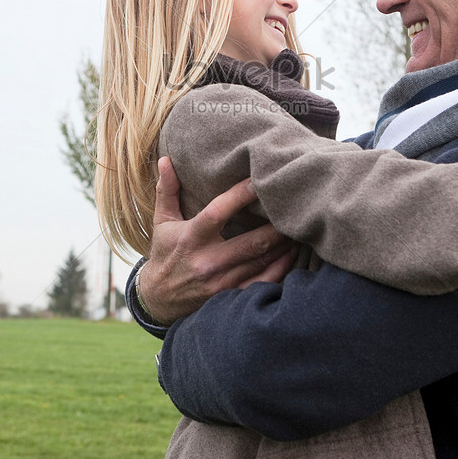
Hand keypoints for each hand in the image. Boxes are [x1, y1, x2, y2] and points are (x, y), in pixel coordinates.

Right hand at [137, 156, 297, 324]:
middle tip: (294, 208)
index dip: (240, 195)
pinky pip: (262, 283)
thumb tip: (165, 159)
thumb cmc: (165, 253)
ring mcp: (220, 282)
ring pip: (260, 261)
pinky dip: (280, 268)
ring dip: (283, 245)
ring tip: (299, 228)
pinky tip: (291, 254)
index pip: (217, 213)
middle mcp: (206, 262)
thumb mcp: (162, 222)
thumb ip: (167, 190)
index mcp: (190, 238)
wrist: (158, 299)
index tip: (258, 179)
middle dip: (276, 226)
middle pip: (250, 242)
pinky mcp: (229, 297)